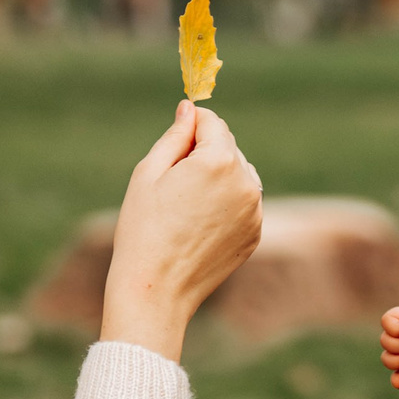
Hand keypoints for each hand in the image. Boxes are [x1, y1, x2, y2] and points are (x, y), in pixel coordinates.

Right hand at [103, 102, 263, 359]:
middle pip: (228, 147)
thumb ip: (175, 136)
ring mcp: (254, 210)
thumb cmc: (143, 229)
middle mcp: (245, 182)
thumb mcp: (149, 173)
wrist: (157, 289)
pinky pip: (244, 202)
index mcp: (218, 161)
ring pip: (239, 174)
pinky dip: (227, 204)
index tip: (174, 143)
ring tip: (186, 207)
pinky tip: (199, 225)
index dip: (191, 127)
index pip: (213, 123)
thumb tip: (189, 109)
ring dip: (218, 177)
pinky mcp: (255, 232)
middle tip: (172, 185)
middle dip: (204, 154)